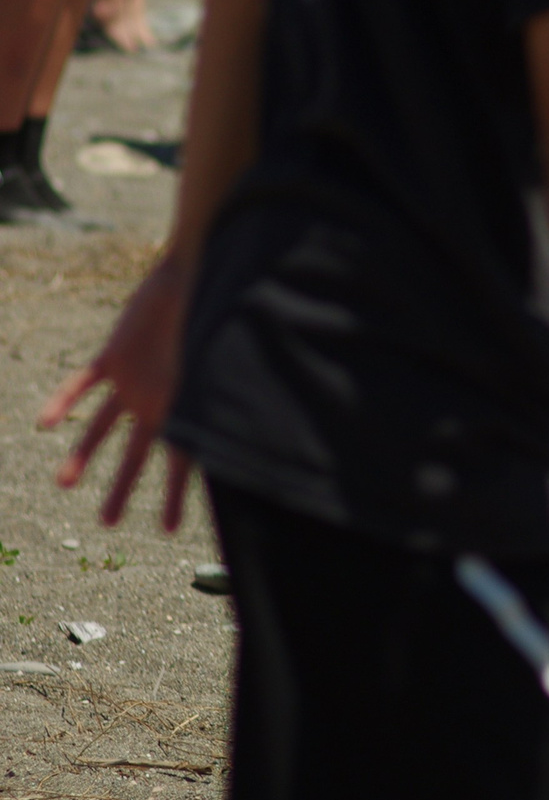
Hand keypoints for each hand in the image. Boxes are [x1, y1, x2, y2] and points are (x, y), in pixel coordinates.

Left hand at [38, 253, 196, 530]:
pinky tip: (45, 423)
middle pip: (137, 452)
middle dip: (124, 487)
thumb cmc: (222, 314)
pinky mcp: (114, 354)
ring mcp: (135, 378)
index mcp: (187, 407)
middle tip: (107, 521)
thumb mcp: (219, 366)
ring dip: (84, 454)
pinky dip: (64, 400)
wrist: (201, 269)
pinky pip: (83, 382)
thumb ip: (221, 402)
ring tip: (64, 482)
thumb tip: (253, 441)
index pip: (181, 463)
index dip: (175, 498)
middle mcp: (159, 400)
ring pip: (103, 426)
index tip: (168, 530)